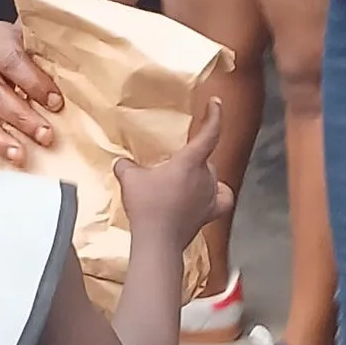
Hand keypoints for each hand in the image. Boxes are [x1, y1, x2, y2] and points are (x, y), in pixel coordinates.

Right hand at [0, 18, 64, 162]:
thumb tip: (99, 83)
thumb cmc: (39, 50)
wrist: (20, 48)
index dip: (33, 83)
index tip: (56, 102)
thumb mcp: (49, 45)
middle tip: (45, 135)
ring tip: (19, 155)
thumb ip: (64, 60)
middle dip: (20, 116)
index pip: (10, 59)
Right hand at [114, 99, 229, 250]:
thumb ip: (126, 166)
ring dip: (198, 175)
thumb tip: (122, 163)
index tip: (216, 103)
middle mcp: (206, 177)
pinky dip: (218, 194)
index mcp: (190, 162)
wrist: (157, 241)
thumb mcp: (130, 180)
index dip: (215, 116)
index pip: (210, 134)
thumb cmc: (147, 207)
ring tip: (181, 180)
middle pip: (205, 158)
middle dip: (191, 158)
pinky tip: (209, 194)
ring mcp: (210, 196)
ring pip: (210, 176)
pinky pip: (222, 198)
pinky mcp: (210, 214)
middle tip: (170, 165)